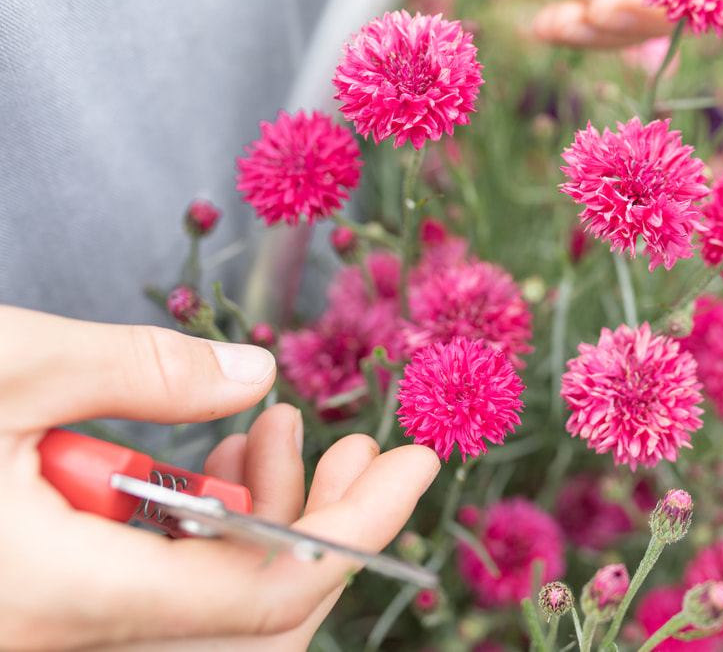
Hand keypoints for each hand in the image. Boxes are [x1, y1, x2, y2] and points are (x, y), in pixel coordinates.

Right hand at [0, 306, 439, 650]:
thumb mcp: (13, 367)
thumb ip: (144, 372)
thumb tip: (256, 372)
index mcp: (66, 590)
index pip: (262, 592)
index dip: (354, 530)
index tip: (412, 468)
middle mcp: (63, 628)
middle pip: (244, 606)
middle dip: (320, 518)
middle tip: (355, 446)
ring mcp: (50, 622)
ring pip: (197, 596)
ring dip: (257, 514)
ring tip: (280, 427)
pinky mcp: (39, 600)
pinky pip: (148, 587)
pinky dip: (196, 528)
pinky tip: (213, 459)